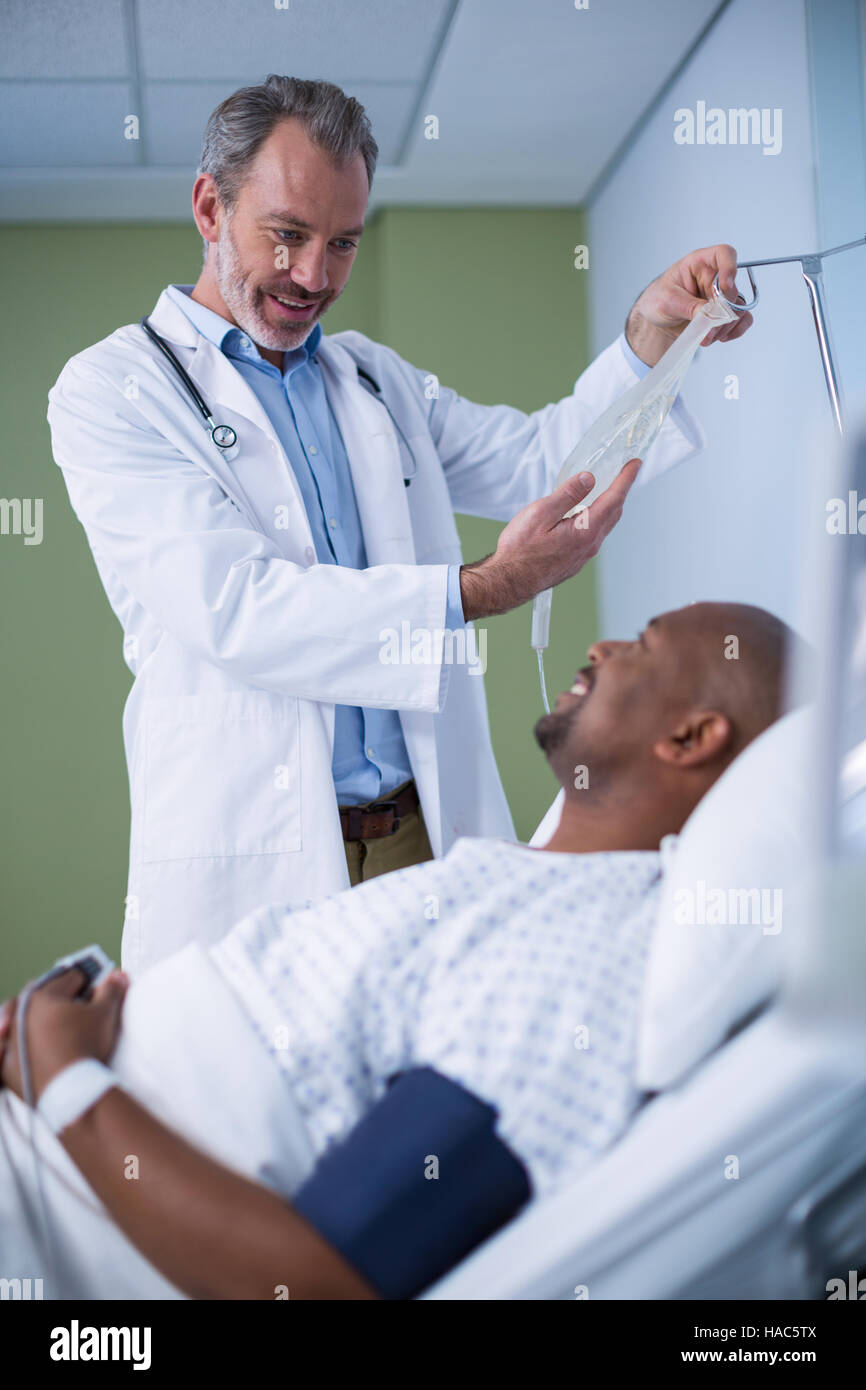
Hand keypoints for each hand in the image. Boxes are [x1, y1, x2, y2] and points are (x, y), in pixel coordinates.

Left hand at [0, 967, 127, 1102]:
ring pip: (19, 1018)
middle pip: (41, 994)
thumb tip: (118, 976)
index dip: (87, 982)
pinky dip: (15, 1044)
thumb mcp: (105, 1014)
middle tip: (74, 1000)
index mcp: (44, 995)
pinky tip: (25, 1044)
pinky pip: (8, 1048)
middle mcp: (22, 1012)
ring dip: (31, 1015)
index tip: (96, 988)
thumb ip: (111, 990)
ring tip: (47, 1019)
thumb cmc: (86, 1046)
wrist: (69, 1090)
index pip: (70, 979)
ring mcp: (12, 1039)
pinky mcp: (8, 1064)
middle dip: (57, 994)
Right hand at [460, 459, 640, 619]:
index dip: (626, 478)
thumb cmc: (520, 550)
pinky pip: (592, 536)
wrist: (510, 581)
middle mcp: (590, 545)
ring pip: (604, 525)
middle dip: (619, 490)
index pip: (614, 498)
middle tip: (621, 473)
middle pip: (614, 512)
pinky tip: (583, 515)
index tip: (635, 463)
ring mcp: (583, 555)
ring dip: (607, 506)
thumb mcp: (541, 513)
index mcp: (585, 530)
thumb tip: (588, 479)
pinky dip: (595, 520)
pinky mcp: (574, 561)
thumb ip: (567, 495)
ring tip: (603, 490)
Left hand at [626, 243, 753, 364]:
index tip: (726, 287)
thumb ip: (689, 306)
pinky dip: (735, 330)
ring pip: (739, 308)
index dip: (729, 268)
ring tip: (706, 337)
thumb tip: (709, 314)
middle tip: (707, 327)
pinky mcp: (724, 313)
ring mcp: (721, 296)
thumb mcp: (666, 301)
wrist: (657, 320)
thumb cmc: (657, 300)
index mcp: (699, 264)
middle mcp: (714, 277)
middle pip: (733, 290)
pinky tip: (720, 337)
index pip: (723, 254)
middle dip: (722, 312)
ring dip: (725, 326)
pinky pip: (743, 319)